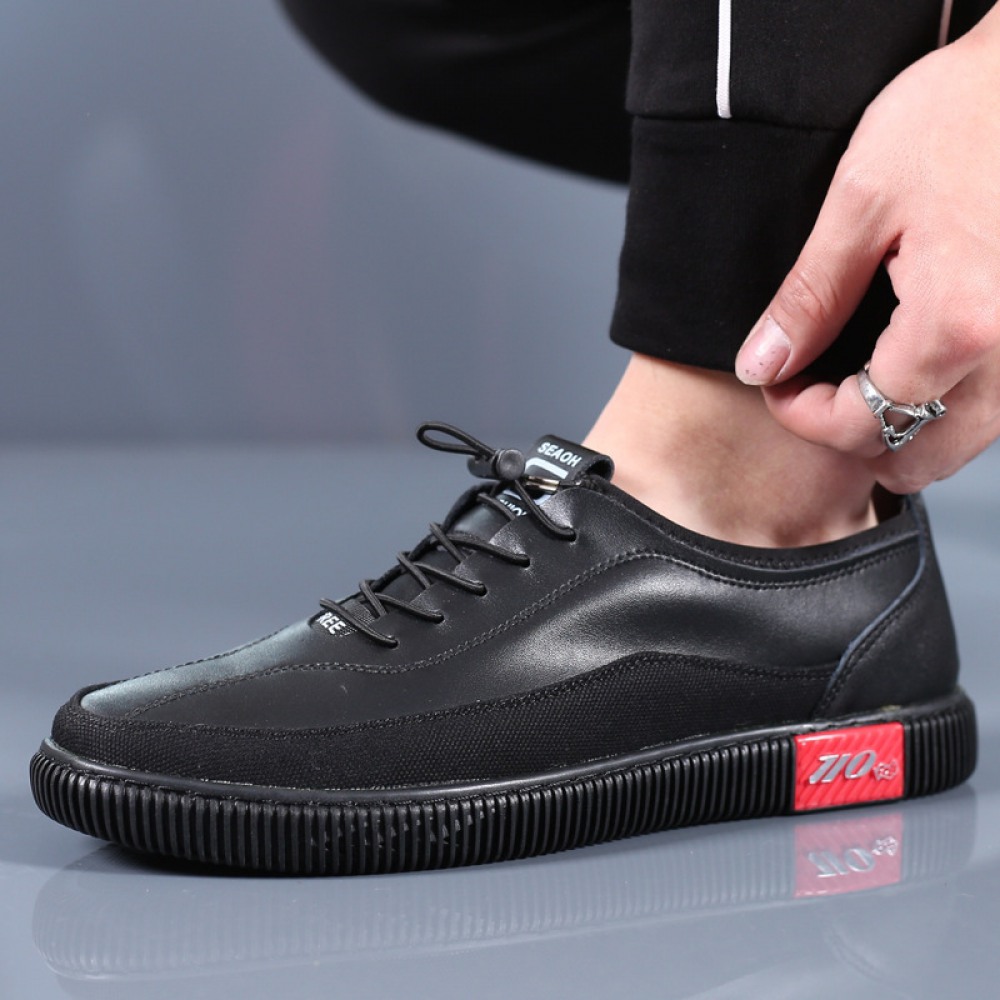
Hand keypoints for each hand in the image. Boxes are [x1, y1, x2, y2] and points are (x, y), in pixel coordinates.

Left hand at [734, 8, 999, 494]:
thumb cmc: (965, 111)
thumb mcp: (861, 201)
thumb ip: (808, 298)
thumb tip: (764, 363)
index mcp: (961, 320)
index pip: (867, 422)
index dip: (805, 417)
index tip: (777, 385)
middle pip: (923, 454)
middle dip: (856, 437)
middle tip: (815, 392)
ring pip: (965, 441)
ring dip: (904, 431)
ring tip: (857, 386)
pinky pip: (994, 407)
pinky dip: (948, 409)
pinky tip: (912, 374)